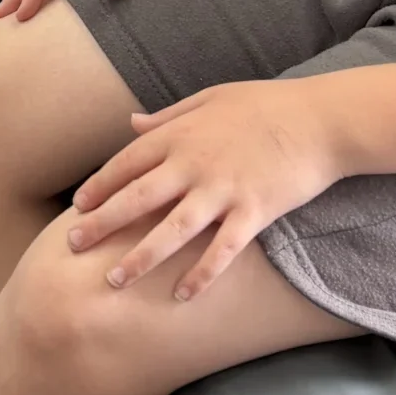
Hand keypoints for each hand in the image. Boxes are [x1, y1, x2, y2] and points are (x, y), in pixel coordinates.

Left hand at [67, 81, 343, 298]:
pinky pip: (221, 250)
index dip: (100, 186)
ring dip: (140, 258)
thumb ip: (167, 116)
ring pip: (171, 231)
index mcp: (181, 134)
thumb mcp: (210, 98)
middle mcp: (195, 164)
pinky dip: (201, 274)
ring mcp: (224, 190)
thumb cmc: (265, 104)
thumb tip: (130, 122)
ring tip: (113, 281)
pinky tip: (181, 295)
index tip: (78, 207)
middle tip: (73, 246)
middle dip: (102, 224)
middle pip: (137, 199)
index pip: (128, 163)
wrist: (322, 119)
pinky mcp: (254, 212)